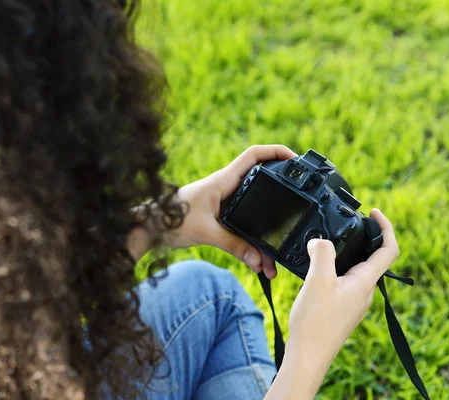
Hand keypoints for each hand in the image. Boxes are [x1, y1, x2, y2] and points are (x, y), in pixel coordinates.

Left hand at [164, 145, 296, 278]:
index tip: (295, 159)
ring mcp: (225, 203)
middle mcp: (227, 188)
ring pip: (254, 211)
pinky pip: (244, 227)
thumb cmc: (169, 220)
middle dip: (281, 191)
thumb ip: (233, 244)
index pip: (254, 155)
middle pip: (261, 182)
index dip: (276, 152)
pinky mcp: (220, 218)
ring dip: (265, 229)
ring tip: (274, 257)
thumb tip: (257, 259)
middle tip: (299, 200)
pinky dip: (252, 243)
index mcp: (224, 180)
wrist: (149, 228)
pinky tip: (258, 261)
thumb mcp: (205, 232)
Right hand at [265, 209, 399, 398]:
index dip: (385, 227)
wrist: (308, 356)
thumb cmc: (315, 322)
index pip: (388, 250)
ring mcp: (353, 301)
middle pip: (373, 257)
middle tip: (346, 224)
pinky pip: (344, 281)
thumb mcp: (318, 280)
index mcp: (364, 282)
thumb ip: (322, 253)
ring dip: (347, 252)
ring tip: (327, 243)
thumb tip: (320, 240)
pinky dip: (335, 268)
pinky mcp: (342, 308)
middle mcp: (364, 291)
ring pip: (357, 269)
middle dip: (363, 237)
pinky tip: (316, 269)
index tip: (373, 212)